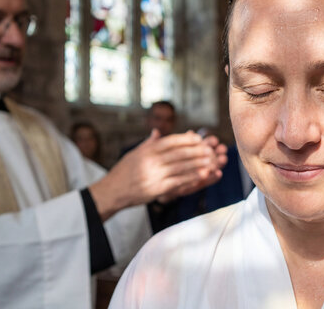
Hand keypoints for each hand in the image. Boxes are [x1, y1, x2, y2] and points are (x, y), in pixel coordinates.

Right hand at [89, 130, 227, 220]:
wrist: (111, 192)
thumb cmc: (123, 172)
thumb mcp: (134, 154)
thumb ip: (149, 143)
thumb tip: (158, 131)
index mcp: (147, 150)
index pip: (171, 141)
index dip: (186, 139)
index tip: (199, 138)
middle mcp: (151, 161)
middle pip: (179, 153)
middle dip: (196, 150)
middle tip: (211, 148)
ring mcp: (154, 174)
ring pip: (181, 167)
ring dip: (199, 163)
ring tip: (212, 160)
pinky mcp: (157, 188)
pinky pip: (179, 181)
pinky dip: (192, 177)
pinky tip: (203, 175)